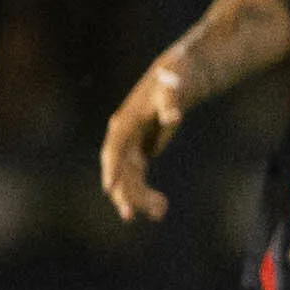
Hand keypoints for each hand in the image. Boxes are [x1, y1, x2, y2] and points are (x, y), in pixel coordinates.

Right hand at [99, 62, 187, 221]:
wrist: (180, 73)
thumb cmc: (176, 76)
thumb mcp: (175, 85)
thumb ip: (173, 101)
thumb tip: (174, 118)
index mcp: (125, 123)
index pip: (114, 150)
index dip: (111, 170)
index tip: (109, 191)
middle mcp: (123, 135)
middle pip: (119, 169)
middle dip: (124, 192)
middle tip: (132, 216)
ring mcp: (130, 144)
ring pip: (129, 177)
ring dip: (138, 197)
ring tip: (159, 214)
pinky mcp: (141, 150)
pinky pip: (139, 177)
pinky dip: (146, 193)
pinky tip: (161, 208)